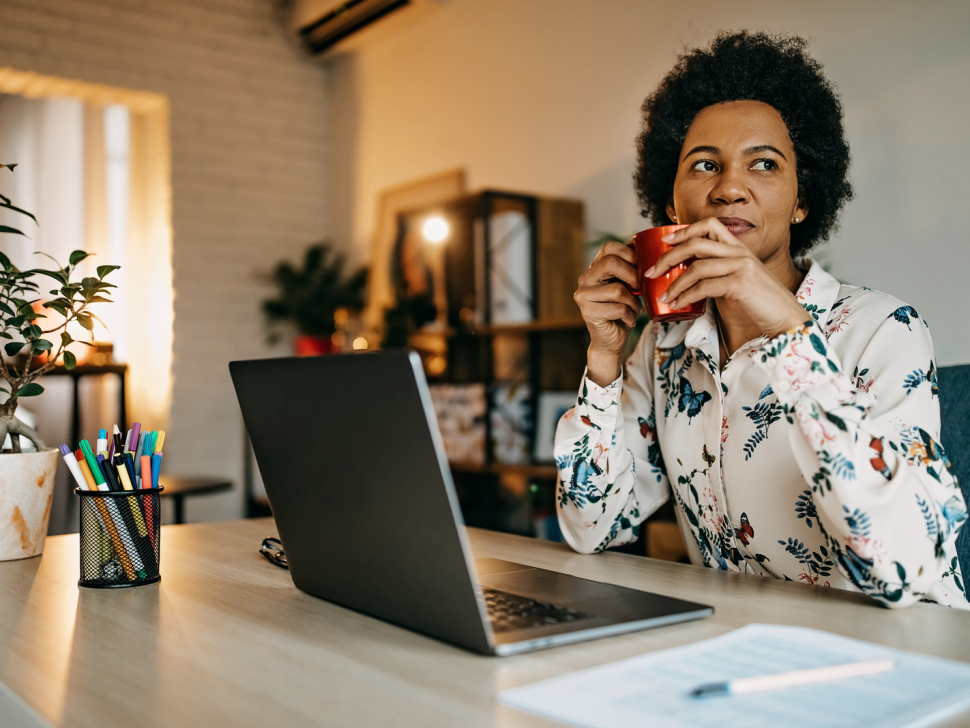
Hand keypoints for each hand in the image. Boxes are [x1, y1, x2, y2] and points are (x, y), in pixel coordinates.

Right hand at [574, 241, 643, 384]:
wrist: (612, 340)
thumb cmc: (623, 310)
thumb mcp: (628, 286)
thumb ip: (631, 269)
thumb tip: (650, 252)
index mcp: (594, 269)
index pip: (609, 247)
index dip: (629, 254)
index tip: (641, 267)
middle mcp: (585, 280)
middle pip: (610, 263)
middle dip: (633, 276)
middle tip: (640, 288)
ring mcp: (583, 296)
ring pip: (618, 290)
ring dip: (633, 302)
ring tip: (633, 309)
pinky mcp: (588, 313)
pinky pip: (619, 308)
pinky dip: (630, 315)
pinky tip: (628, 319)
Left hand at [648, 218, 808, 337]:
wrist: (786, 320)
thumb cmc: (758, 305)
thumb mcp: (734, 284)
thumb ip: (715, 275)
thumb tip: (685, 278)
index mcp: (739, 249)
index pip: (710, 226)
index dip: (685, 230)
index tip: (665, 241)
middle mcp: (741, 253)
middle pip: (696, 243)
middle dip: (668, 257)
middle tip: (650, 272)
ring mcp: (742, 266)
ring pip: (697, 266)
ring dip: (674, 283)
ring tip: (663, 295)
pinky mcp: (741, 283)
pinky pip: (704, 287)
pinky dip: (686, 296)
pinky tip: (677, 304)